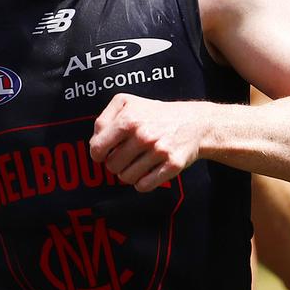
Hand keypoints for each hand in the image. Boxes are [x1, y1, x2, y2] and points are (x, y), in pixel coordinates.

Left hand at [89, 94, 208, 191]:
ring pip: (126, 178)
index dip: (98, 154)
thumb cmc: (155, 114)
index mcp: (128, 119)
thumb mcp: (127, 103)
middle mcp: (144, 135)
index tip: (105, 153)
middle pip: (112, 166)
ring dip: (128, 173)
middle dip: (115, 163)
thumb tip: (95, 143)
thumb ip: (104, 119)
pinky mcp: (172, 164)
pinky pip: (144, 186)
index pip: (97, 148)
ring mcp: (159, 150)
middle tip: (125, 156)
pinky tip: (147, 171)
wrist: (194, 122)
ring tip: (137, 162)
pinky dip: (142, 183)